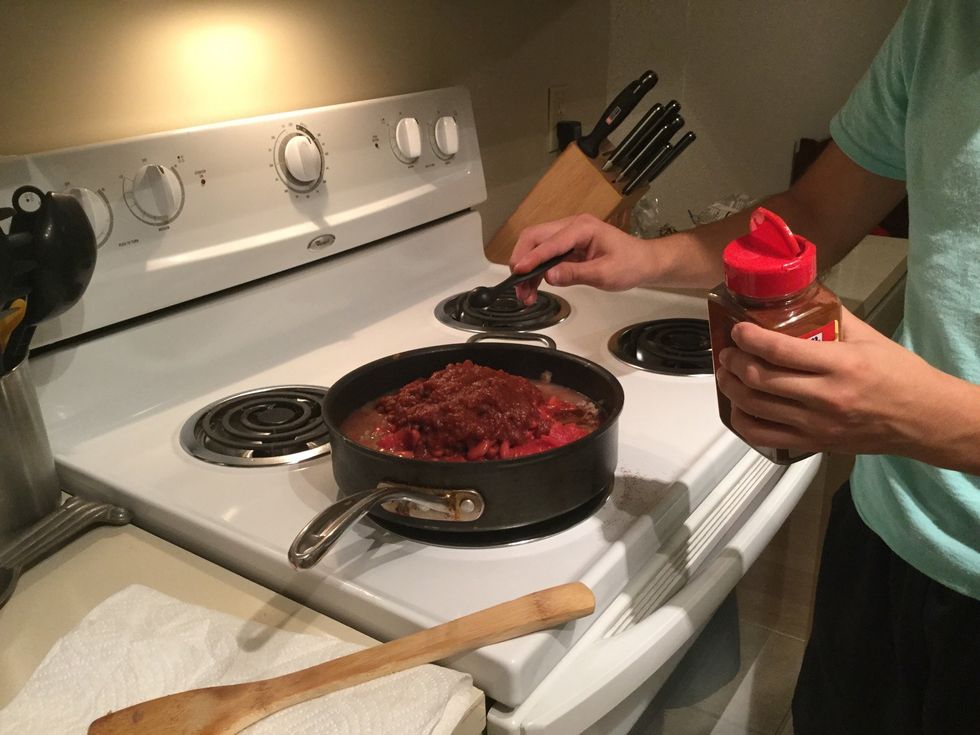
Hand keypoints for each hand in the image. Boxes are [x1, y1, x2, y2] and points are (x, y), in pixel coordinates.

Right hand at [508, 214, 653, 304]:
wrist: (643, 262)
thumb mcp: (605, 274)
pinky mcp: (566, 246)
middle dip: (522, 260)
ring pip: (536, 247)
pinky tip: (533, 287)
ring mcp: (567, 235)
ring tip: (525, 294)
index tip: (519, 272)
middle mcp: (571, 226)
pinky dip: (536, 271)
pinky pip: (544, 255)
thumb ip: (576, 274)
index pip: (551, 242)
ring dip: (527, 269)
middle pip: (535, 237)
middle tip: (518, 286)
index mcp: (583, 228)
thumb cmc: (630, 264)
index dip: (533, 258)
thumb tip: (550, 276)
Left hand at [715, 308, 960, 459]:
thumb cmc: (900, 375)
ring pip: (755, 408)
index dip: (748, 338)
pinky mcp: (813, 443)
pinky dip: (742, 421)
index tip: (737, 329)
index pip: (779, 350)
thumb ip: (833, 317)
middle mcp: (825, 396)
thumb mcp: (869, 337)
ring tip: (727, 374)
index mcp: (841, 364)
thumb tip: (799, 298)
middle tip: (727, 351)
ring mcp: (817, 424)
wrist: (924, 420)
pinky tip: (739, 406)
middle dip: (734, 362)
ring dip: (731, 388)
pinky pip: (763, 436)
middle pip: (760, 379)